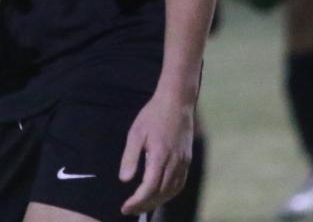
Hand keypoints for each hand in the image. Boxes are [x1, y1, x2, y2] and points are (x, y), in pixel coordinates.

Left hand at [119, 90, 193, 214]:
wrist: (176, 103)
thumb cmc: (152, 115)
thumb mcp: (136, 133)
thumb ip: (130, 157)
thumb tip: (125, 180)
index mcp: (159, 156)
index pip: (149, 187)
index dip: (137, 201)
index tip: (125, 207)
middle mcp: (174, 163)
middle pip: (161, 193)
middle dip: (145, 205)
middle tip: (130, 210)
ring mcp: (183, 162)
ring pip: (172, 191)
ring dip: (157, 202)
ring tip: (142, 206)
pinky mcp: (187, 160)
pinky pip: (180, 184)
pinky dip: (169, 194)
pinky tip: (160, 195)